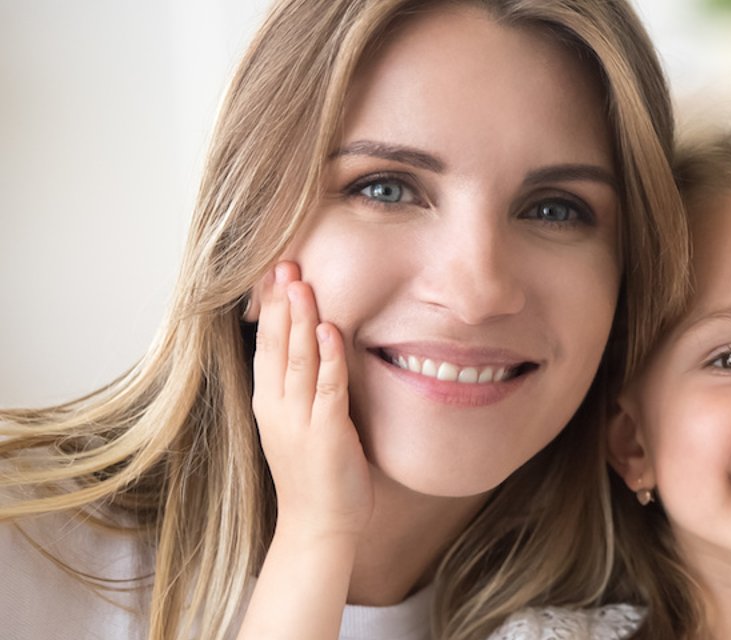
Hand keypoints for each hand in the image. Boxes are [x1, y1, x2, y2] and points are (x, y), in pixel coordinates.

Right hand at [252, 261, 371, 540]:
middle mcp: (278, 408)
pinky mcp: (327, 432)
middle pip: (277, 345)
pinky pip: (328, 387)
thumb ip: (303, 390)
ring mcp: (300, 420)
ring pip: (299, 359)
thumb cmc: (316, 476)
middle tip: (285, 263)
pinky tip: (331, 329)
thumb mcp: (300, 425)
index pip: (266, 346)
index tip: (274, 273)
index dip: (271, 310)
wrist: (319, 526)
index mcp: (269, 404)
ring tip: (303, 283)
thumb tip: (315, 351)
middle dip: (282, 303)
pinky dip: (329, 356)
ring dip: (302, 319)